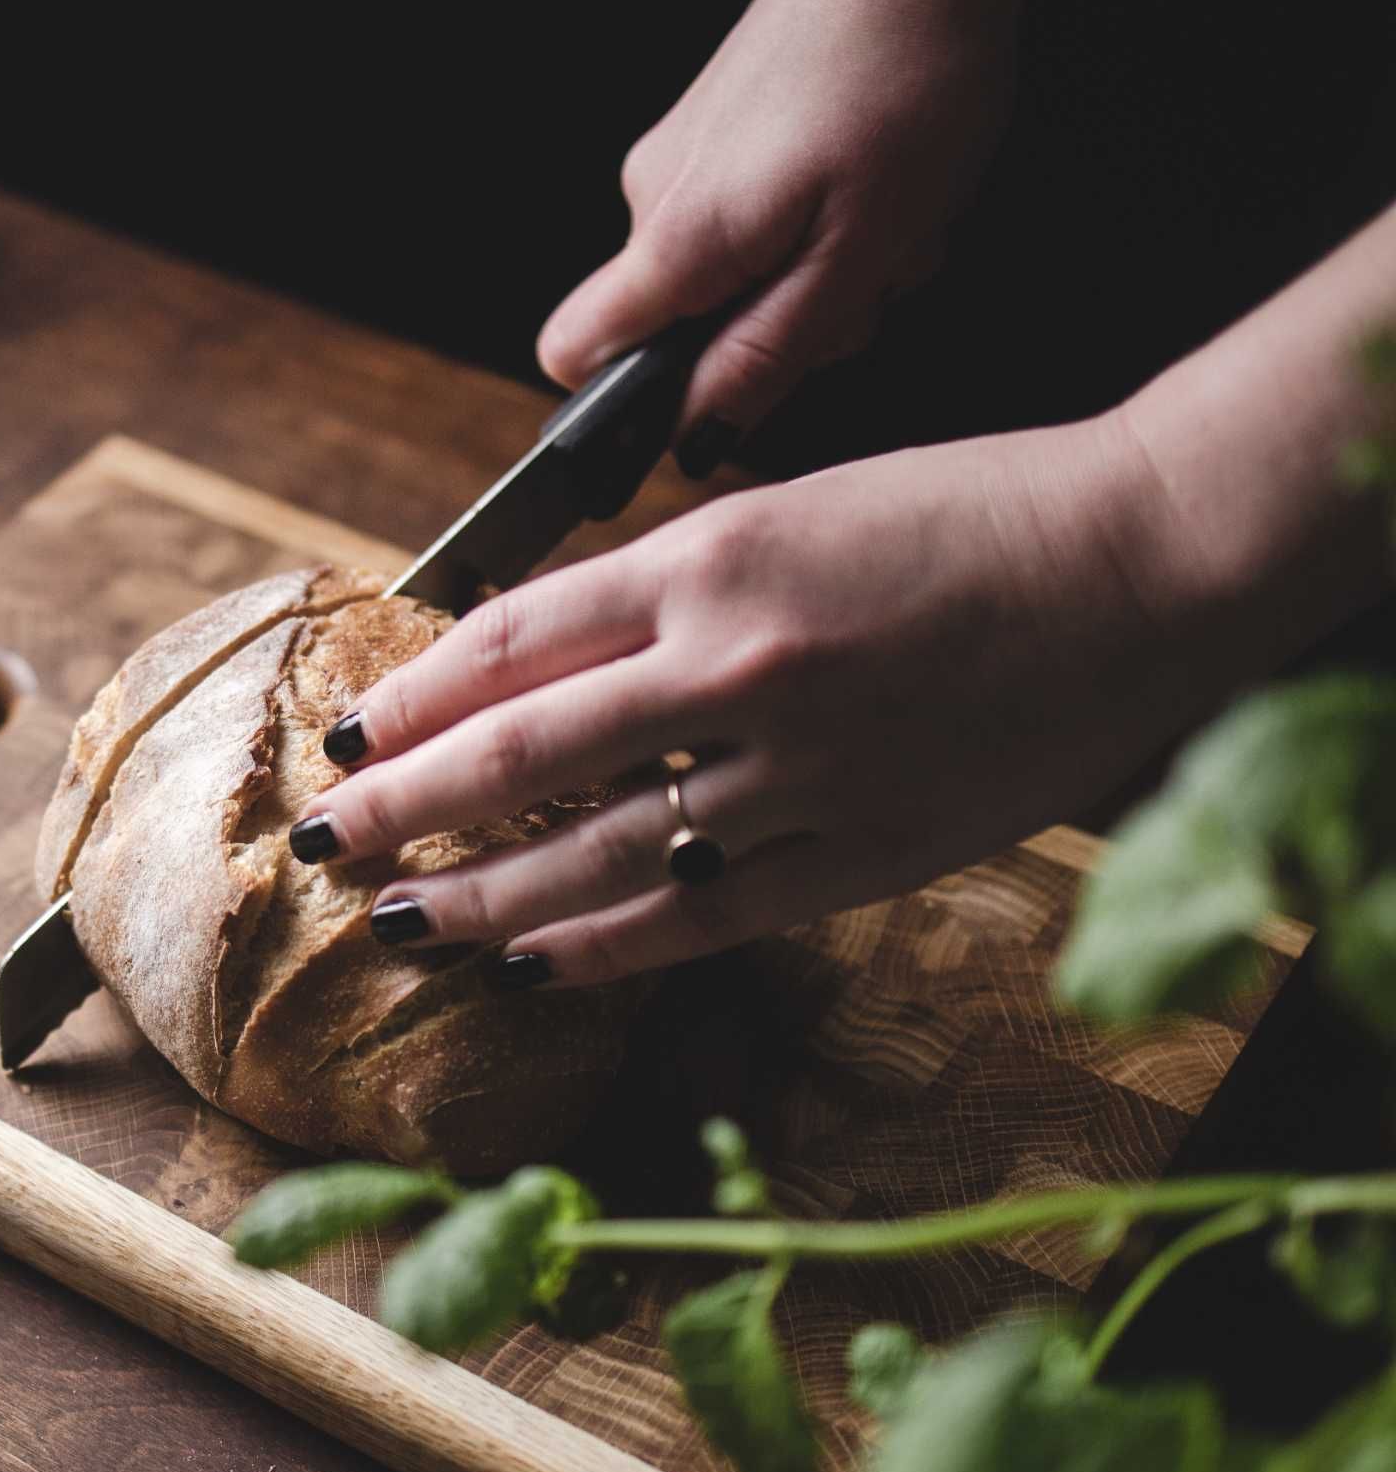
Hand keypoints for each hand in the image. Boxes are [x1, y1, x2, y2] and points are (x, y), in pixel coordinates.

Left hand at [296, 412, 1211, 985]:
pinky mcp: (857, 852)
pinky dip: (604, 943)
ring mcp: (797, 771)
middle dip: (410, 806)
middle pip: (523, 751)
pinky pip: (699, 915)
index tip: (358, 732)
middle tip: (331, 841)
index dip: (420, 693)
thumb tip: (542, 655)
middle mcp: (736, 667)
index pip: (516, 638)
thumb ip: (670, 585)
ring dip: (484, 894)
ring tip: (404, 923)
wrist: (1140, 568)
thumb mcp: (799, 508)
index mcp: (716, 559)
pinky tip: (533, 964)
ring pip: (597, 851)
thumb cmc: (974, 515)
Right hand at [538, 0, 1018, 464]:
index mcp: (676, 237)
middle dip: (783, 326)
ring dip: (821, 267)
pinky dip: (823, 216)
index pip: (572, 355)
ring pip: (735, 271)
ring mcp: (683, 150)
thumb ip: (769, 355)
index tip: (712, 403)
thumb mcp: (858, 253)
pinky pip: (755, 214)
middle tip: (871, 271)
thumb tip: (698, 434)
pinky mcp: (718, 119)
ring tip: (892, 210)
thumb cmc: (907, 83)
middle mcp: (653, 192)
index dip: (628, 407)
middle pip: (682, 326)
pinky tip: (880, 173)